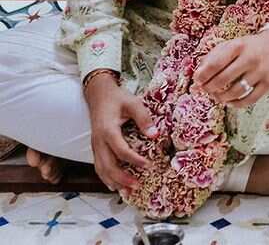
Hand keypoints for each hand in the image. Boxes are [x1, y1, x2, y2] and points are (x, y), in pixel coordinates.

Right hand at [84, 73, 155, 193]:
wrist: (99, 95)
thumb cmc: (118, 98)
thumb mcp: (133, 103)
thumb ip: (144, 118)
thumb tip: (155, 135)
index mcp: (108, 130)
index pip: (120, 150)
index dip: (134, 160)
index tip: (148, 166)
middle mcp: (98, 141)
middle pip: (107, 165)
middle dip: (122, 178)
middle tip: (138, 186)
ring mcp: (95, 146)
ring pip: (101, 169)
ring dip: (114, 182)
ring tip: (128, 192)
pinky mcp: (96, 148)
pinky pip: (99, 166)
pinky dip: (106, 178)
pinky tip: (115, 185)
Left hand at [193, 30, 268, 108]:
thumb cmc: (247, 46)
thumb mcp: (231, 45)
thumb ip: (212, 59)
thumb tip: (195, 81)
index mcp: (238, 46)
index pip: (215, 64)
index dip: (202, 76)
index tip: (197, 81)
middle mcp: (250, 58)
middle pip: (223, 80)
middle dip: (209, 88)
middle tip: (205, 90)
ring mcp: (260, 72)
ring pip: (235, 92)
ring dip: (221, 98)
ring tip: (217, 96)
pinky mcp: (268, 83)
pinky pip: (249, 100)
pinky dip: (236, 104)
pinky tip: (230, 101)